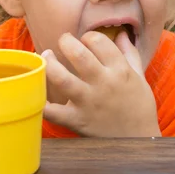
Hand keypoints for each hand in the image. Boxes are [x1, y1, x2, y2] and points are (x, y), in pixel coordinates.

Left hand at [43, 31, 160, 136]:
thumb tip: (123, 33)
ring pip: (61, 79)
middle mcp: (103, 84)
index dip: (89, 36)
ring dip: (49, 64)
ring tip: (46, 56)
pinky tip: (35, 89)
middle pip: (78, 54)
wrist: (139, 140)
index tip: (85, 41)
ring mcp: (88, 102)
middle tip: (64, 41)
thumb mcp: (139, 77)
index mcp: (120, 70)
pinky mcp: (77, 121)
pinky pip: (53, 112)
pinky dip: (40, 102)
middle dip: (66, 42)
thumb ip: (129, 53)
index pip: (99, 41)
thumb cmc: (139, 107)